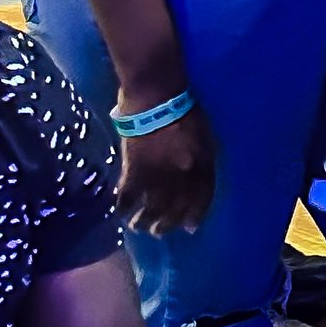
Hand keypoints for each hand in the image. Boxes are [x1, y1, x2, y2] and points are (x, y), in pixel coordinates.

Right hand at [116, 103, 215, 239]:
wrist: (156, 95)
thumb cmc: (185, 109)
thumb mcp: (205, 135)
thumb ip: (204, 159)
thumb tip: (197, 177)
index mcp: (202, 167)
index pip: (202, 200)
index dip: (195, 215)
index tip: (189, 229)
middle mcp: (182, 178)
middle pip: (176, 209)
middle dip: (168, 224)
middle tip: (159, 231)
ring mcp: (158, 175)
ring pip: (152, 208)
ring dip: (144, 222)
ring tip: (138, 227)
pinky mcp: (134, 169)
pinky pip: (128, 195)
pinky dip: (123, 206)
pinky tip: (120, 212)